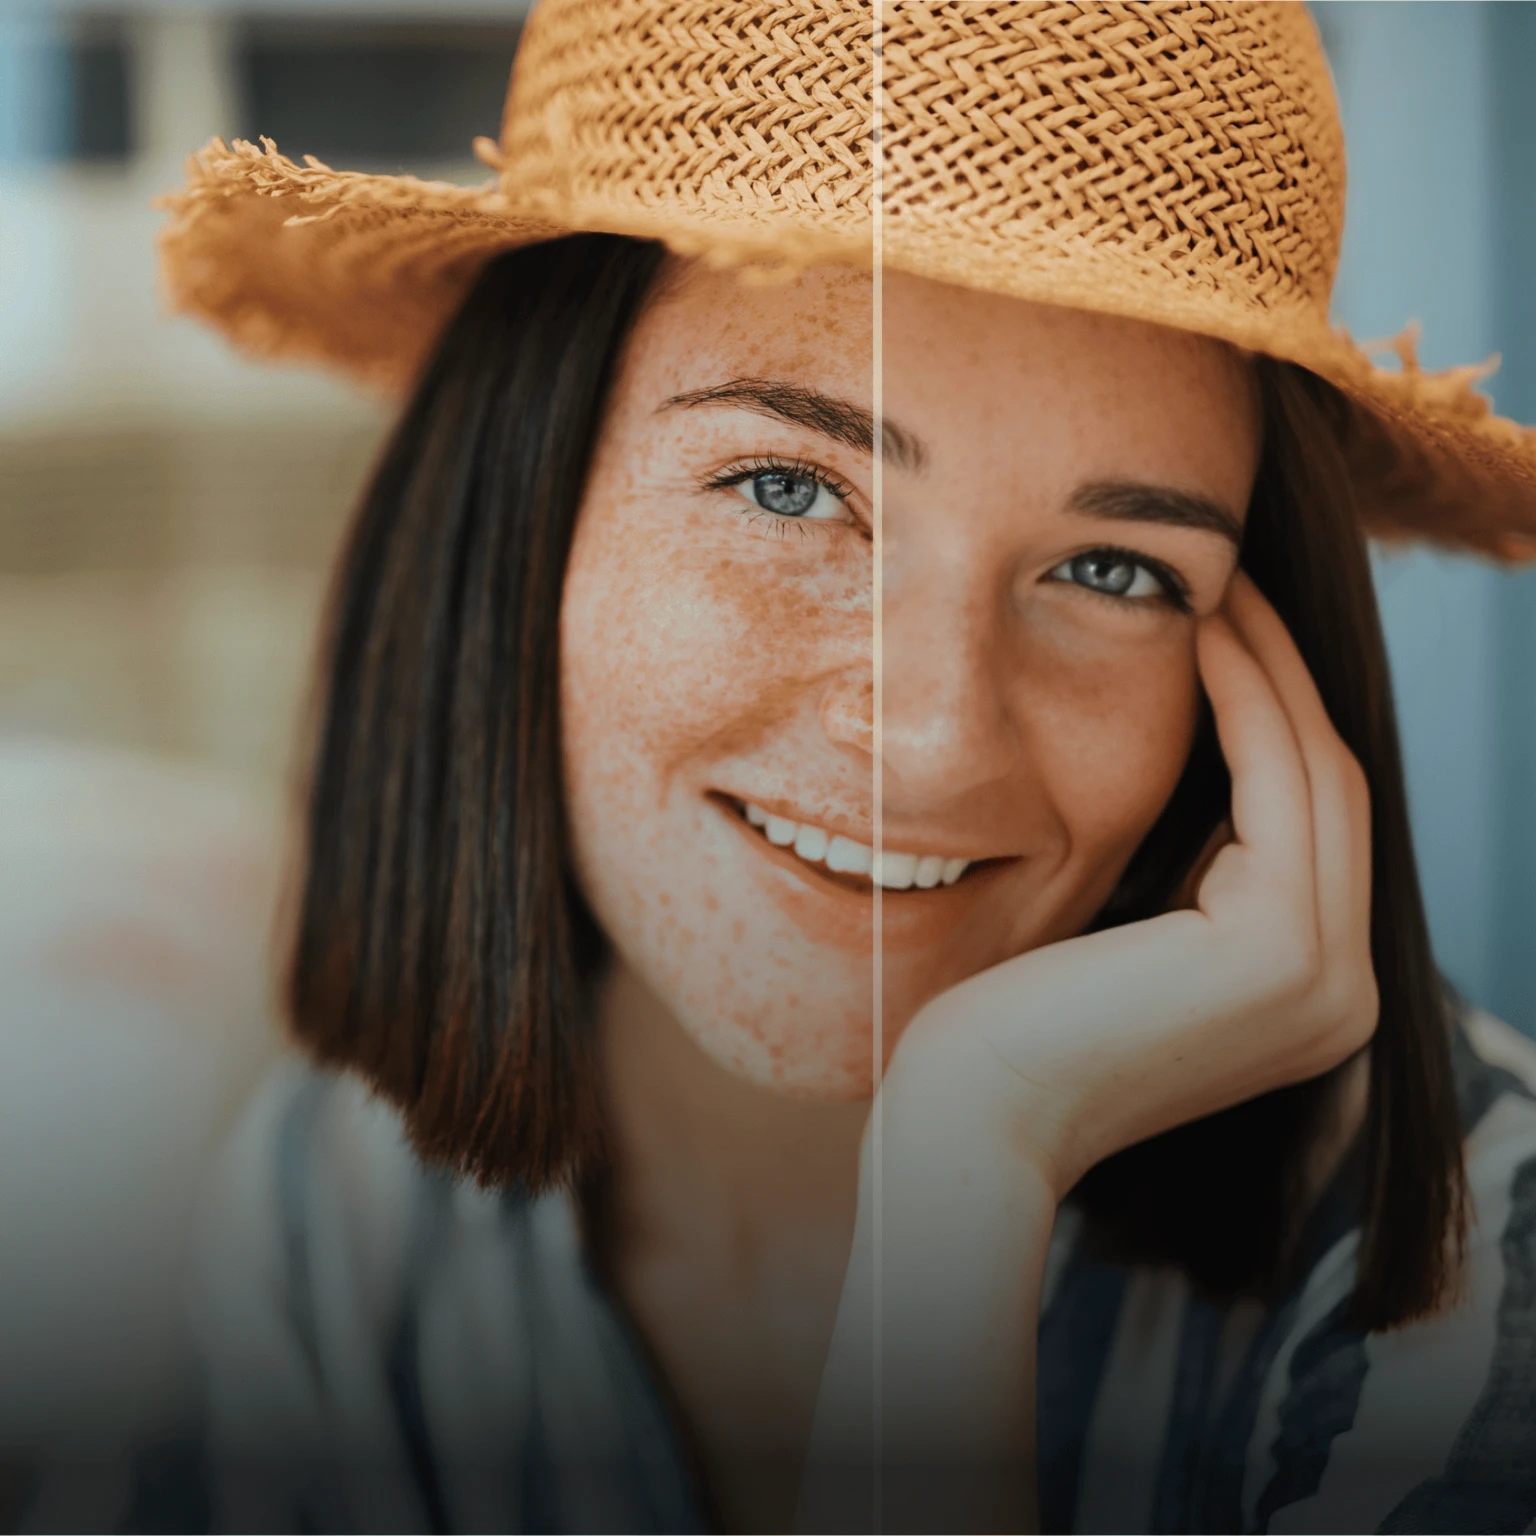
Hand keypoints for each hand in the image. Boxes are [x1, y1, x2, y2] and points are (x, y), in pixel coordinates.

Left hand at [803, 572, 1378, 1533]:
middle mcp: (1342, 991)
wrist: (964, 1117)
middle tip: (1228, 580)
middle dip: (1283, 674)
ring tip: (1213, 585)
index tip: (1223, 623)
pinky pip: (1278, 782)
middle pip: (1330, 786)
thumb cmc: (1009, 1024)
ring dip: (1268, 666)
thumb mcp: (1125, 931)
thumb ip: (1185, 872)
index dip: (1277, 713)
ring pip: (1318, 772)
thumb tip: (1196, 772)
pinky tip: (1197, 631)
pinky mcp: (1280, 952)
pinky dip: (1245, 696)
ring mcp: (1325, 978)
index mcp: (1307, 989)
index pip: (1307, 821)